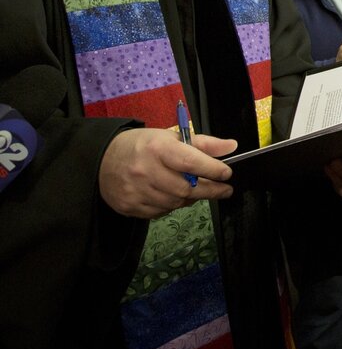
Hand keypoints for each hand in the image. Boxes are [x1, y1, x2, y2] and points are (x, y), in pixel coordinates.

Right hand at [99, 127, 235, 217]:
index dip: (213, 169)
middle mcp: (145, 171)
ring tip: (196, 189)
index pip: (191, 162)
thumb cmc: (143, 145)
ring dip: (192, 198)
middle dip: (210, 190)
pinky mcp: (130, 207)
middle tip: (224, 189)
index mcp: (157, 149)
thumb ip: (203, 143)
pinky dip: (173, 205)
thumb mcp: (171, 137)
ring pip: (176, 203)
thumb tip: (231, 146)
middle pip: (186, 188)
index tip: (227, 174)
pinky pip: (161, 212)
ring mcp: (136, 191)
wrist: (102, 159)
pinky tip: (173, 195)